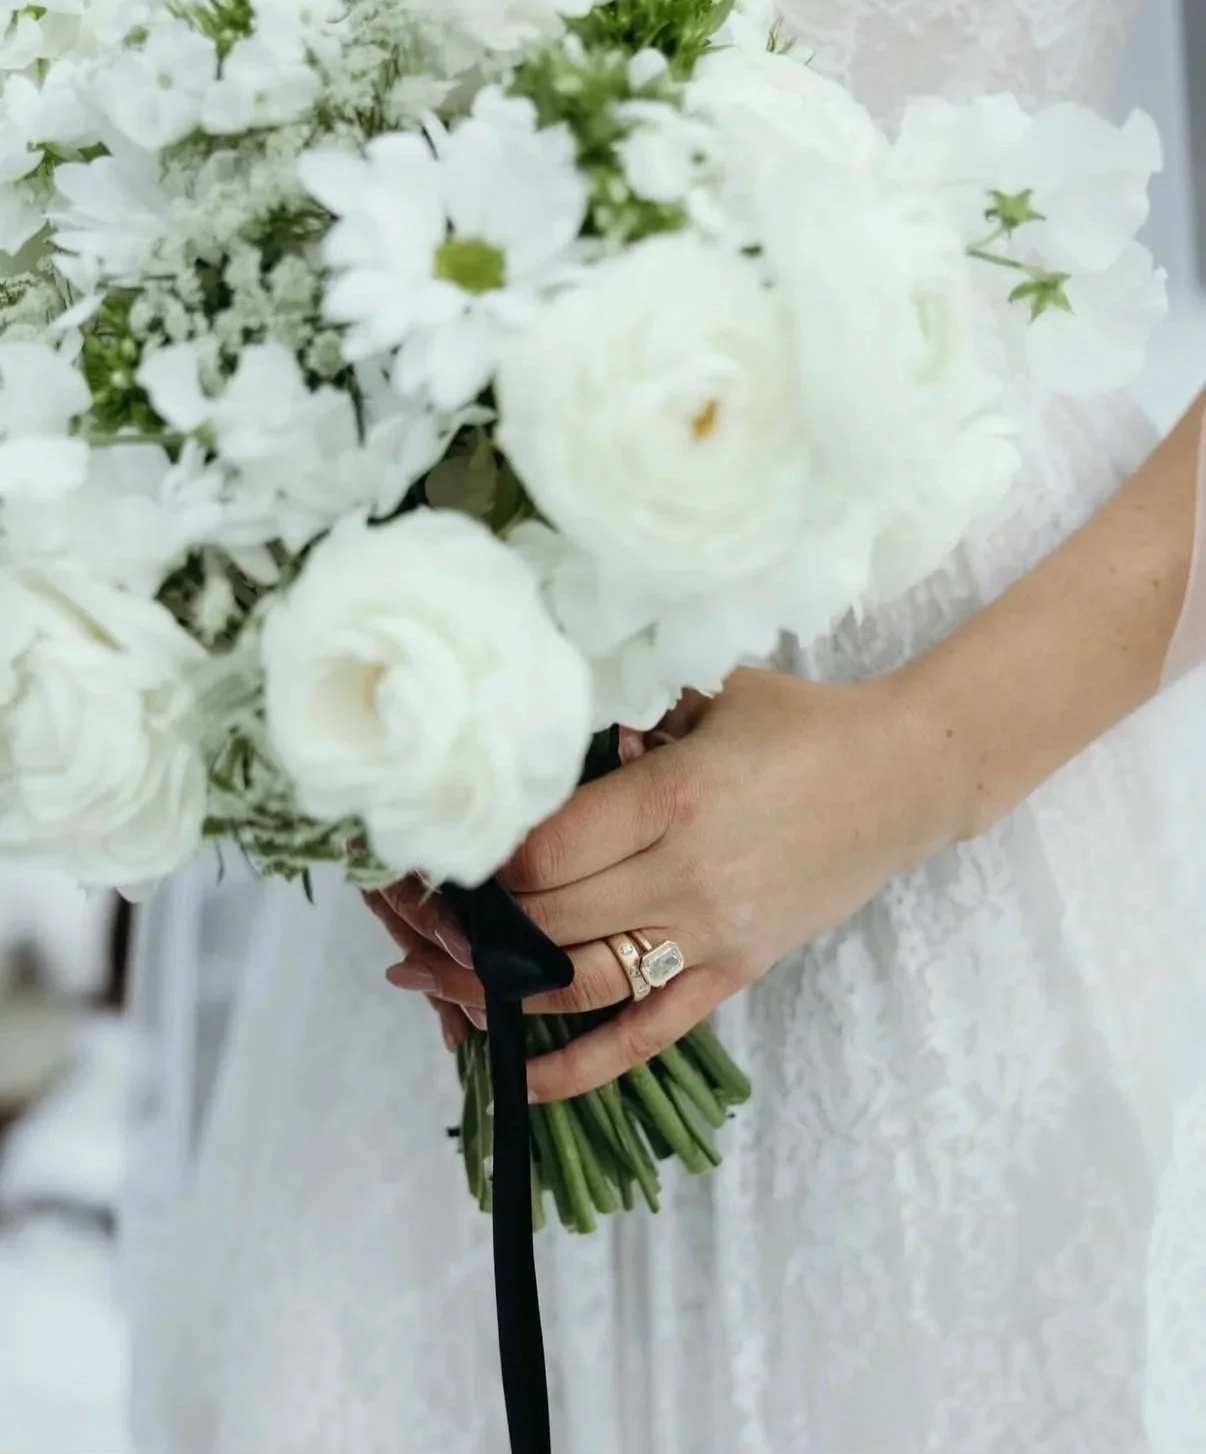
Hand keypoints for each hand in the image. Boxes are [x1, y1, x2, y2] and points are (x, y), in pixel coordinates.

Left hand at [375, 666, 958, 1098]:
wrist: (906, 777)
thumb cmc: (800, 722)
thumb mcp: (707, 691)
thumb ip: (623, 710)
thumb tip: (539, 728)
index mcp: (670, 798)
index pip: (541, 851)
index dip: (482, 856)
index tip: (451, 844)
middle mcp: (684, 877)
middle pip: (546, 921)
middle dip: (476, 920)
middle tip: (427, 908)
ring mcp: (710, 936)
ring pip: (579, 984)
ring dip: (498, 989)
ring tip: (433, 981)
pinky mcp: (732, 973)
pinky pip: (646, 1034)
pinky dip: (578, 1067)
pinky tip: (515, 1079)